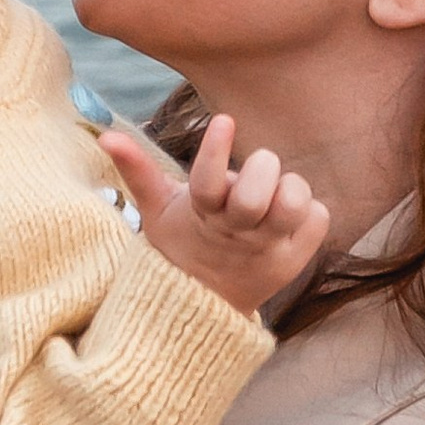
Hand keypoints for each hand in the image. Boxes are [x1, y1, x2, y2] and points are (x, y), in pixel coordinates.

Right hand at [102, 114, 329, 321]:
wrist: (204, 304)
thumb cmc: (183, 241)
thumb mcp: (156, 209)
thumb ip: (137, 169)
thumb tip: (106, 135)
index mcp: (202, 215)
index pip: (207, 182)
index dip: (215, 151)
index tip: (224, 120)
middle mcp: (236, 233)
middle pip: (255, 197)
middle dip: (262, 169)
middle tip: (258, 166)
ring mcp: (268, 248)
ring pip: (295, 205)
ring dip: (291, 188)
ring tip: (277, 191)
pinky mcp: (295, 259)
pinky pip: (318, 219)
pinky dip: (310, 211)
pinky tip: (290, 215)